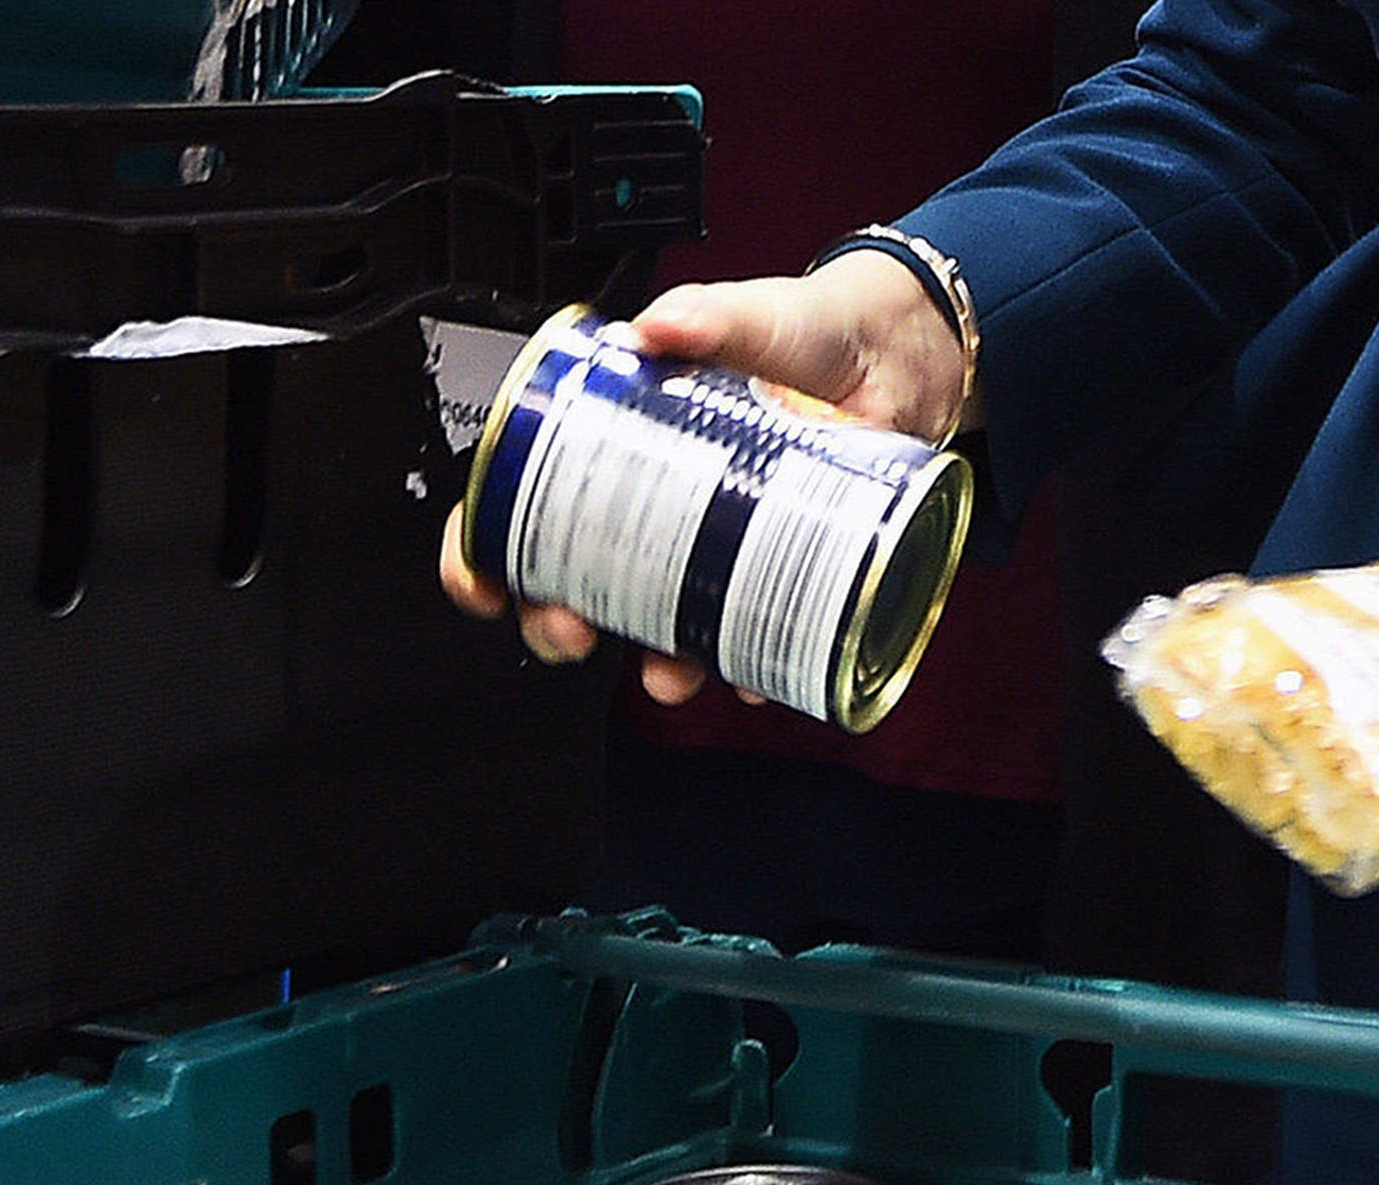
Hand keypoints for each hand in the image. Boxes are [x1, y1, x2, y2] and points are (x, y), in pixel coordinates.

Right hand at [438, 251, 973, 706]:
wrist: (899, 359)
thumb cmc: (808, 333)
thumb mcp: (752, 315)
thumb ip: (708, 314)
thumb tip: (660, 327)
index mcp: (620, 438)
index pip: (523, 500)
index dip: (484, 548)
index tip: (479, 578)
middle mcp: (657, 502)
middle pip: (575, 580)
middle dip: (556, 620)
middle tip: (568, 628)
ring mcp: (715, 544)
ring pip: (657, 624)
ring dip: (653, 663)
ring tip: (665, 671)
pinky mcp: (777, 571)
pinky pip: (752, 636)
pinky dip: (749, 666)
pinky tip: (752, 676)